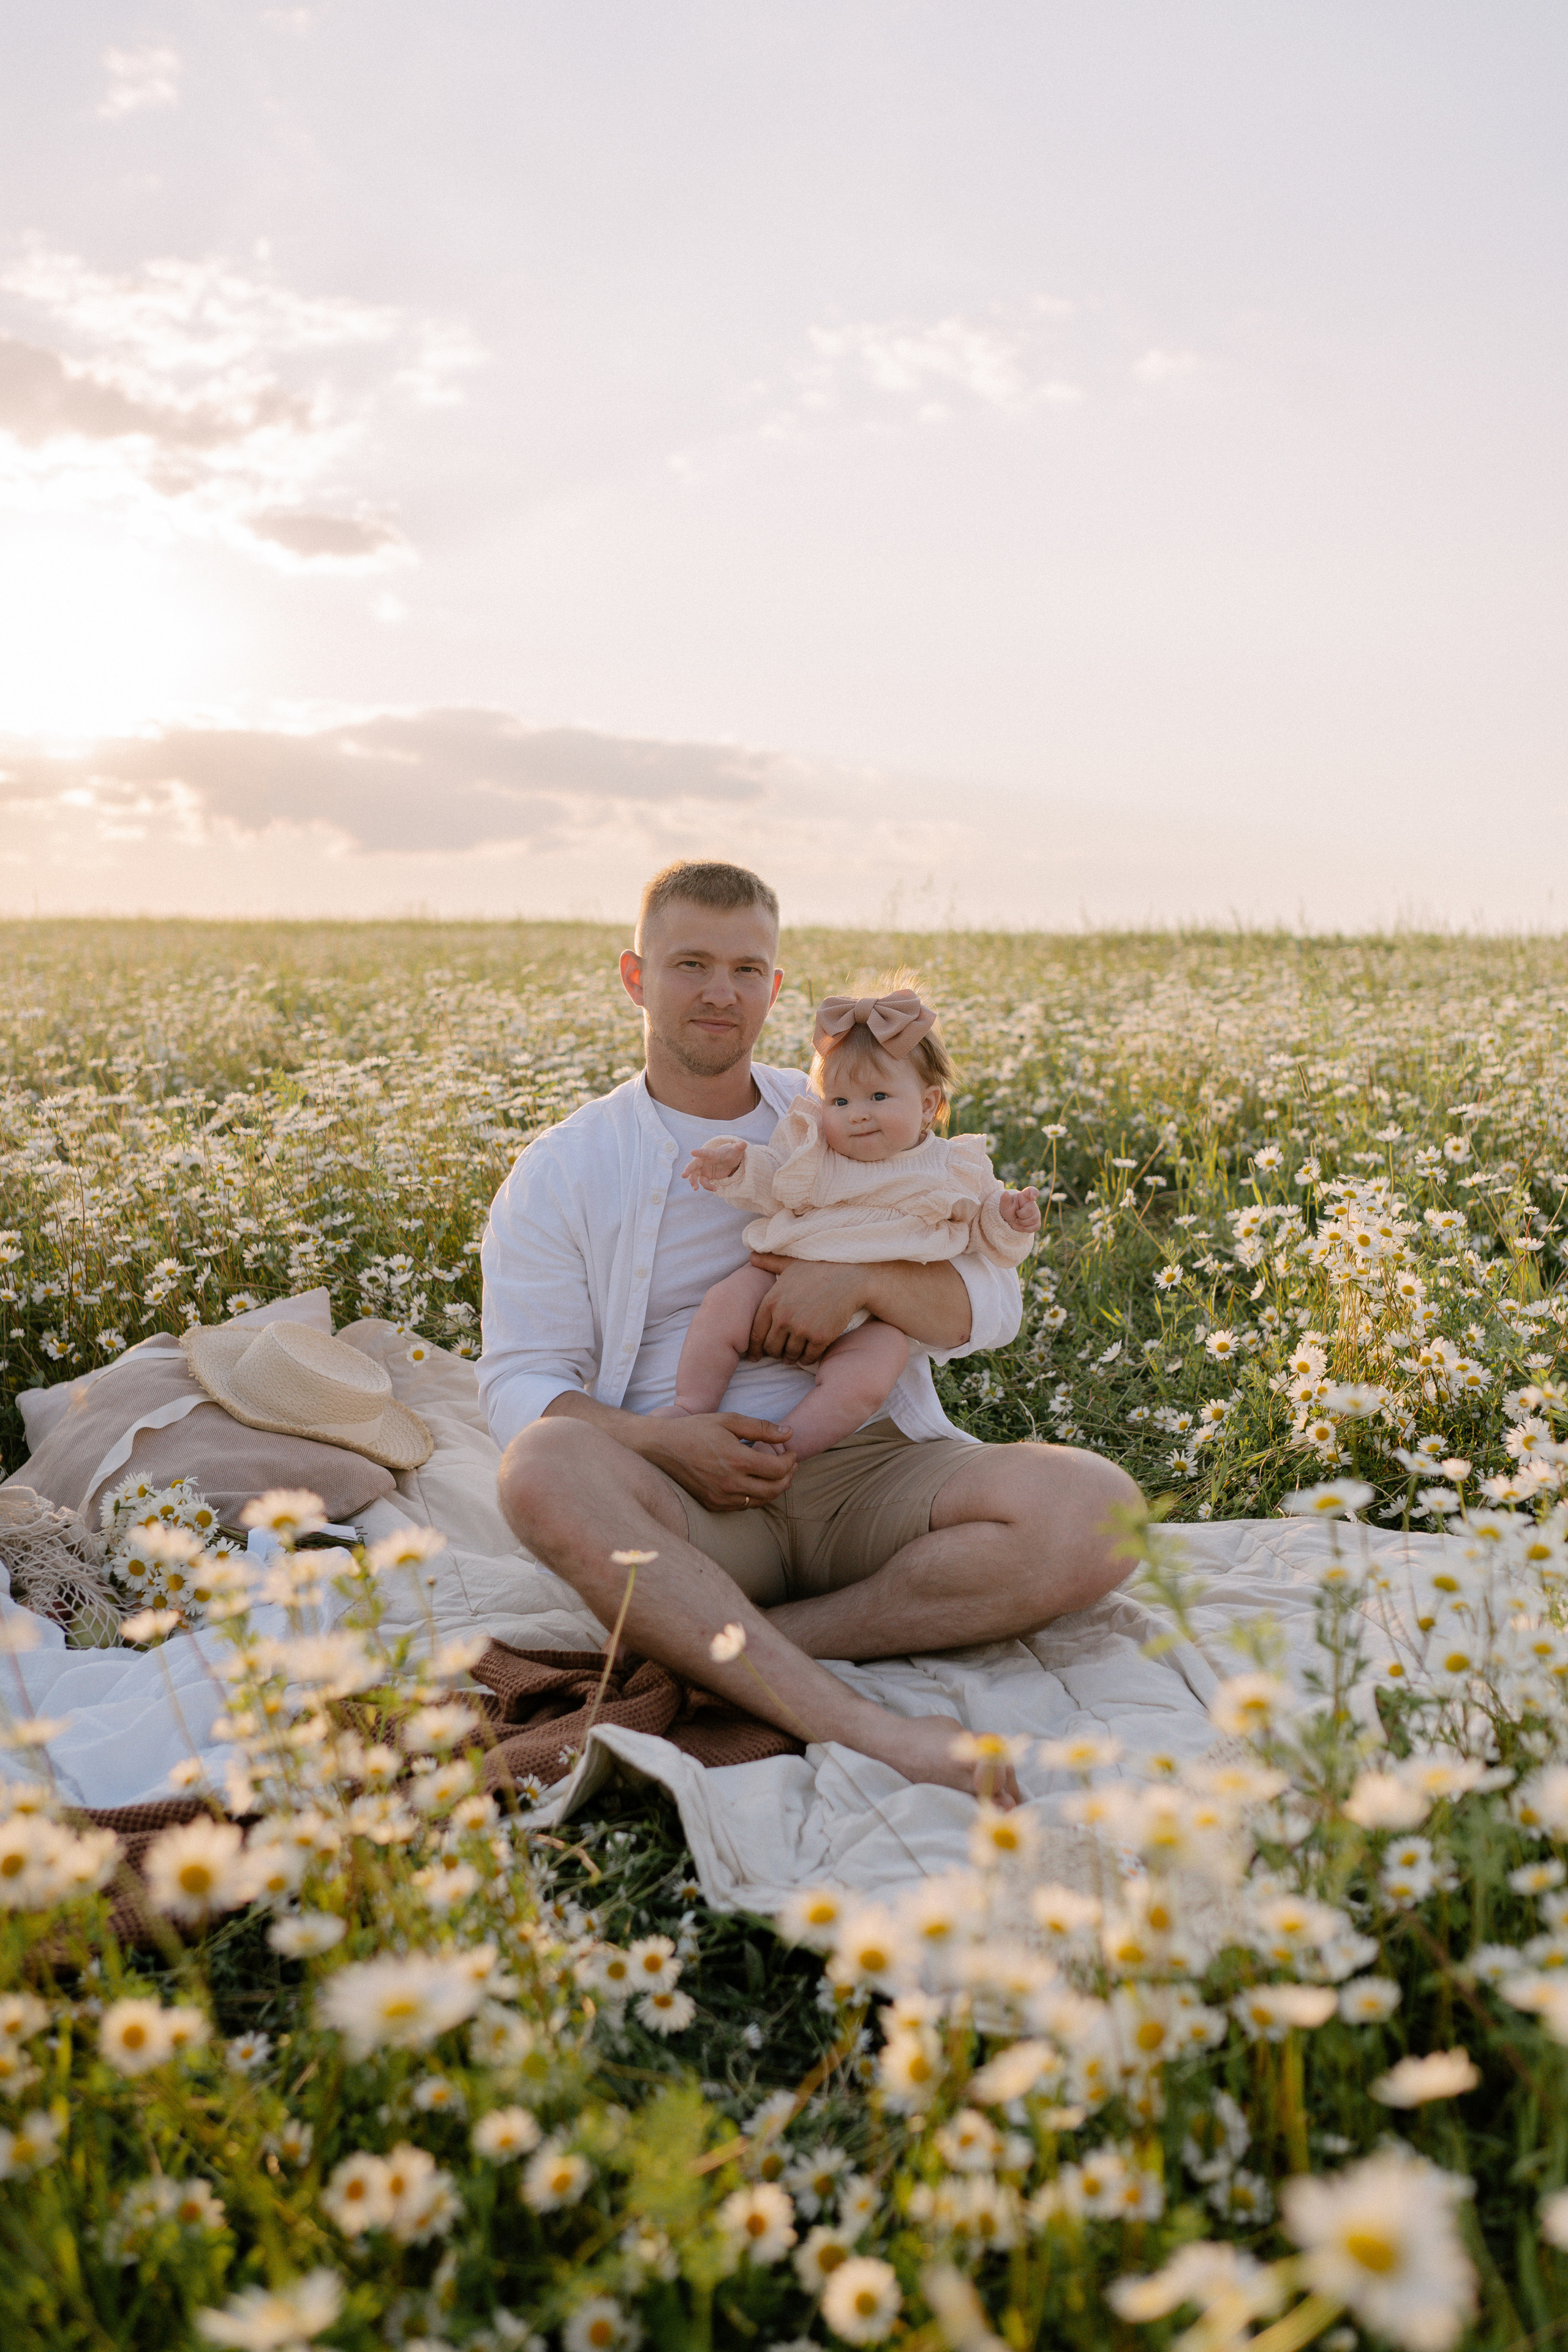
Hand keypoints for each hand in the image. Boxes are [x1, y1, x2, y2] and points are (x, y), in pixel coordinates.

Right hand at [633, 1411, 797, 1511]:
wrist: (661, 1447)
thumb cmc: (695, 1429)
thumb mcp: (729, 1420)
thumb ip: (761, 1428)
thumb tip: (789, 1433)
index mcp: (737, 1460)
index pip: (778, 1469)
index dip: (790, 1461)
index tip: (791, 1452)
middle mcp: (731, 1484)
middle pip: (774, 1489)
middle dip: (788, 1477)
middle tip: (790, 1465)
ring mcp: (721, 1497)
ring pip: (760, 1500)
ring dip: (774, 1488)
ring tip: (776, 1473)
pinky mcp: (712, 1504)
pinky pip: (744, 1505)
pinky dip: (756, 1495)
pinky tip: (755, 1482)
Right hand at [682, 1140, 745, 1190]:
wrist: (730, 1162)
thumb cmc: (732, 1154)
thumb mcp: (737, 1151)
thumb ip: (739, 1147)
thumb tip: (743, 1144)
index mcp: (711, 1153)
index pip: (704, 1152)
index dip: (698, 1152)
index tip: (692, 1152)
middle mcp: (704, 1161)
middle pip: (693, 1165)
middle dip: (688, 1170)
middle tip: (683, 1175)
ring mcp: (704, 1169)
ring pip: (694, 1175)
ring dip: (693, 1182)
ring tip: (695, 1189)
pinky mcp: (706, 1176)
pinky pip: (703, 1182)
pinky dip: (708, 1186)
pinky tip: (715, 1188)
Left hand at [746, 1255, 865, 1363]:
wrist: (848, 1275)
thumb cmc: (817, 1268)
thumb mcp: (789, 1263)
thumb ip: (769, 1262)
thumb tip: (752, 1255)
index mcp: (771, 1302)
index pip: (756, 1334)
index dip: (755, 1348)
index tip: (756, 1355)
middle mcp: (783, 1317)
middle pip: (772, 1348)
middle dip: (775, 1352)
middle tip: (780, 1352)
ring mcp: (802, 1328)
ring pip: (790, 1354)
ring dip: (791, 1357)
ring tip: (793, 1356)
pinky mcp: (820, 1337)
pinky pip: (809, 1357)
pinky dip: (807, 1358)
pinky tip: (807, 1355)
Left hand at [998, 1185, 1040, 1233]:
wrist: (1009, 1220)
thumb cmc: (1008, 1209)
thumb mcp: (1004, 1204)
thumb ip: (1005, 1199)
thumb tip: (1005, 1193)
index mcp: (1024, 1196)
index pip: (1032, 1191)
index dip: (1034, 1193)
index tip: (1033, 1198)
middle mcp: (1032, 1203)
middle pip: (1031, 1209)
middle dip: (1021, 1215)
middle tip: (1016, 1214)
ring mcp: (1036, 1213)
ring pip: (1034, 1219)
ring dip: (1023, 1222)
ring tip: (1017, 1220)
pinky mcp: (1037, 1222)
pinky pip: (1036, 1226)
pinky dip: (1026, 1228)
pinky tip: (1022, 1226)